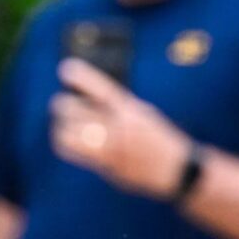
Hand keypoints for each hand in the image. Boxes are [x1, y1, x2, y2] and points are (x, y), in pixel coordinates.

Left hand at [51, 59, 192, 197]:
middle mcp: (118, 127)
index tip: (66, 68)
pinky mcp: (104, 164)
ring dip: (62, 127)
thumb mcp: (144, 115)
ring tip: (63, 125)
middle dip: (63, 105)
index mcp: (130, 110)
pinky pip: (74, 151)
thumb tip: (92, 103)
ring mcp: (110, 147)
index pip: (102, 89)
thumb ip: (119, 108)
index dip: (82, 77)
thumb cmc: (161, 141)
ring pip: (67, 133)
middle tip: (61, 105)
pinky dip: (67, 144)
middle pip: (74, 110)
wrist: (176, 170)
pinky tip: (68, 141)